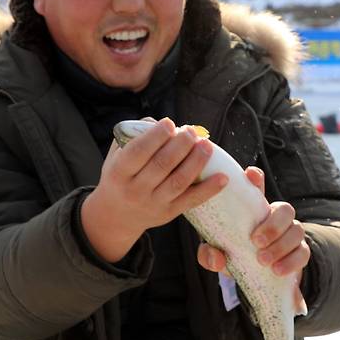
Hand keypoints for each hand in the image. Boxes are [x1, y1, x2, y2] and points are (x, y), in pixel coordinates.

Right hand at [81, 117, 227, 261]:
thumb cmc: (119, 177)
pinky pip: (191, 201)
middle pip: (162, 164)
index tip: (170, 123)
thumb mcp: (116, 156)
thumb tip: (159, 122)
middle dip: (180, 145)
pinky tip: (223, 177)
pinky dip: (209, 189)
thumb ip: (134, 137)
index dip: (155, 136)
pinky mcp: (168, 213)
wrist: (116, 216)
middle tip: (192, 132)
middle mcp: (135, 190)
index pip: (138, 152)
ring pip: (179, 181)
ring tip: (207, 145)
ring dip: (196, 162)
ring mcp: (153, 204)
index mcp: (118, 172)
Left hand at [197, 165, 309, 312]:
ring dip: (280, 246)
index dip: (256, 180)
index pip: (258, 189)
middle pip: (285, 209)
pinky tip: (277, 270)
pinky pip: (303, 253)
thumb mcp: (221, 257)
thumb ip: (210, 256)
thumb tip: (214, 257)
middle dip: (273, 225)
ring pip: (297, 230)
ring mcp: (291, 234)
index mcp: (255, 213)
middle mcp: (276, 218)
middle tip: (256, 241)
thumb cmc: (238, 259)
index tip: (250, 174)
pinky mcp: (300, 252)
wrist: (259, 281)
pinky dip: (290, 262)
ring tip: (263, 260)